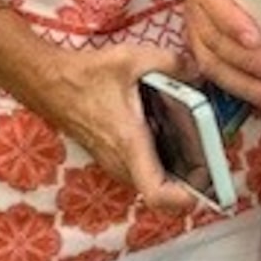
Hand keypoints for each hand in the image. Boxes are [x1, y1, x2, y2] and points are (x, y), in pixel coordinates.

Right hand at [37, 41, 193, 215]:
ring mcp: (114, 163)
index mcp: (130, 142)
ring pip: (151, 182)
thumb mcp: (133, 59)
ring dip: (175, 171)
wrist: (50, 83)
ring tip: (193, 142)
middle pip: (161, 193)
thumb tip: (196, 72)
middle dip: (190, 181)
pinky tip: (168, 131)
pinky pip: (142, 170)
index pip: (157, 193)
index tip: (205, 189)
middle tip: (211, 159)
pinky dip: (160, 160)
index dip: (184, 200)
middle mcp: (121, 161)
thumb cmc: (87, 75)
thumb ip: (171, 64)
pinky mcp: (111, 158)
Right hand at [184, 0, 260, 112]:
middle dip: (248, 62)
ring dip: (245, 84)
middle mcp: (200, 3)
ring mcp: (199, 29)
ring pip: (212, 64)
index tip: (256, 38)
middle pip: (215, 39)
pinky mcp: (205, 50)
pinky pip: (216, 74)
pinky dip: (239, 89)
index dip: (231, 21)